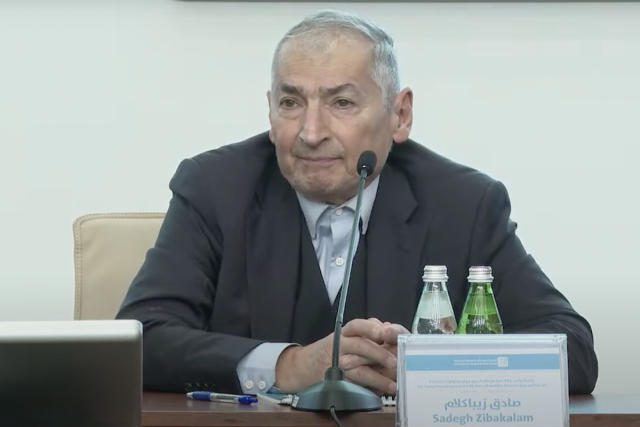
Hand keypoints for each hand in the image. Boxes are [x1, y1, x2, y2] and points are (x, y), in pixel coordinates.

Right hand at [274, 318, 397, 393]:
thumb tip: (389, 327)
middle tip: (394, 361)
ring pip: (358, 370)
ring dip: (377, 378)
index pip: (358, 326)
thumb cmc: (333, 349)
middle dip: (378, 353)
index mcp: (344, 333)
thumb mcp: (346, 335)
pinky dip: (370, 391)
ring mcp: (337, 366)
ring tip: (393, 385)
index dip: (372, 328)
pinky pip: (355, 387)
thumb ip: (368, 330)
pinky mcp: (337, 383)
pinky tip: (382, 393)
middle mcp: (340, 346)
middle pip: (359, 345)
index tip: (386, 331)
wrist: (303, 367)